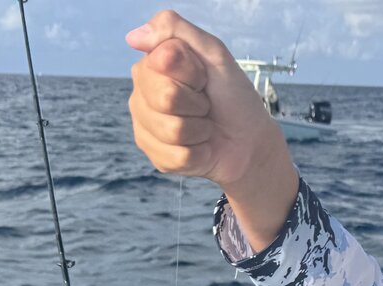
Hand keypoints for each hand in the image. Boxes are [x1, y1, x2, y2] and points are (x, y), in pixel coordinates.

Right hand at [125, 10, 288, 191]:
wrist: (249, 141)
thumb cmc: (232, 95)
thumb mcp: (213, 53)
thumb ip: (174, 29)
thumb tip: (134, 37)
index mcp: (150, 67)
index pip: (163, 63)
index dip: (194, 73)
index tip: (204, 78)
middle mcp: (140, 96)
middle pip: (165, 98)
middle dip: (197, 102)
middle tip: (206, 105)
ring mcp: (145, 128)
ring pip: (172, 130)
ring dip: (200, 129)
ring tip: (204, 127)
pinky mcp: (156, 158)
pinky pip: (177, 157)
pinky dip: (200, 153)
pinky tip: (201, 148)